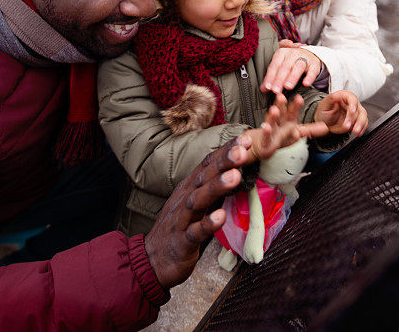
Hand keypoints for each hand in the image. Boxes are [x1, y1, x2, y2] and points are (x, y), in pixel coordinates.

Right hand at [144, 135, 250, 288]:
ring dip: (217, 187)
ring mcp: (182, 219)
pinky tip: (221, 216)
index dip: (226, 151)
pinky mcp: (183, 241)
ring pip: (199, 200)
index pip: (208, 164)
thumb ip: (213, 188)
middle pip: (204, 176)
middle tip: (243, 149)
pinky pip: (196, 231)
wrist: (152, 260)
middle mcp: (185, 199)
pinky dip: (208, 223)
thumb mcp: (195, 203)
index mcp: (190, 188)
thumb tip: (238, 171)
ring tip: (235, 176)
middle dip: (224, 162)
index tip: (246, 138)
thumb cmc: (179, 229)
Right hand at [245, 93, 328, 161]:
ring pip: (272, 123)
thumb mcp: (297, 133)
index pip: (293, 113)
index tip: (299, 98)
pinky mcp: (265, 142)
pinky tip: (266, 127)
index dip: (296, 106)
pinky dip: (266, 133)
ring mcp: (271, 132)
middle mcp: (279, 125)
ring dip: (273, 117)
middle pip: (281, 114)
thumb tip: (326, 127)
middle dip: (281, 105)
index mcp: (288, 122)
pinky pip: (265, 137)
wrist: (263, 145)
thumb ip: (311, 130)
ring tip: (274, 110)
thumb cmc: (280, 137)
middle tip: (281, 97)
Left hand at [261, 41, 322, 92]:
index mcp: (281, 53)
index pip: (274, 66)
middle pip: (285, 67)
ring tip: (288, 87)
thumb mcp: (280, 65)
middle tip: (275, 91)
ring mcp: (304, 58)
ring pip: (298, 67)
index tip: (267, 88)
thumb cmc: (291, 63)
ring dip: (292, 77)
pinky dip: (309, 77)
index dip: (270, 77)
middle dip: (279, 79)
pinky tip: (306, 84)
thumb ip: (272, 76)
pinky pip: (312, 71)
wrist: (309, 55)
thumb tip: (263, 89)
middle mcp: (292, 54)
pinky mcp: (314, 64)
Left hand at [313, 90, 367, 135]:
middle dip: (354, 119)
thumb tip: (336, 95)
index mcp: (344, 96)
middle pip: (359, 109)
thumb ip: (330, 100)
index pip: (352, 98)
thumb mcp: (324, 105)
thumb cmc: (324, 112)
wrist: (324, 122)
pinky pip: (363, 124)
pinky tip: (359, 132)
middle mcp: (352, 103)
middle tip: (347, 126)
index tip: (352, 112)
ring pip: (363, 117)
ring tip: (355, 131)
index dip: (353, 105)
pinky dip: (362, 129)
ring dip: (360, 125)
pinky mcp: (357, 120)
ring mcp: (356, 112)